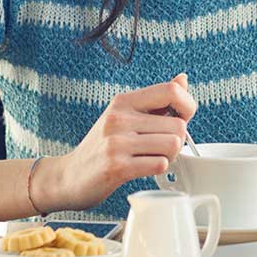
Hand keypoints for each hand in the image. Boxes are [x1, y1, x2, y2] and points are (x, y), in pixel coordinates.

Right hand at [31, 73, 196, 212]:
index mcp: (123, 101)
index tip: (181, 119)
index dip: (187, 106)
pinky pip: (160, 164)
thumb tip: (183, 80)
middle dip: (177, 140)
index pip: (171, 90)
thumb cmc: (100, 147)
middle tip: (160, 147)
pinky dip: (157, 168)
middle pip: (178, 124)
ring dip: (169, 156)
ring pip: (173, 145)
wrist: (69, 176)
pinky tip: (142, 167)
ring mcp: (117, 142)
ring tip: (150, 157)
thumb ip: (155, 100)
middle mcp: (119, 118)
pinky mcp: (117, 166)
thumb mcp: (123, 116)